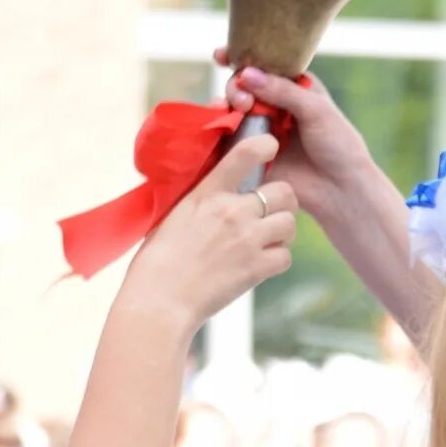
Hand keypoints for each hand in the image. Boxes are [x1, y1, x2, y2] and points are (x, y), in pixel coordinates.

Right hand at [122, 131, 296, 330]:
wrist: (158, 301)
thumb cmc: (156, 264)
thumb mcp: (173, 219)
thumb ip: (200, 202)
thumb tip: (216, 194)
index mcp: (207, 194)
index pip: (245, 153)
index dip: (265, 145)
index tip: (271, 147)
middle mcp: (232, 211)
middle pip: (283, 192)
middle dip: (283, 202)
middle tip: (272, 214)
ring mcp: (247, 239)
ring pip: (289, 223)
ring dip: (282, 233)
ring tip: (268, 242)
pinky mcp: (256, 268)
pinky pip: (285, 257)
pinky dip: (277, 261)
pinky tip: (260, 265)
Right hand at [215, 58, 372, 221]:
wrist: (339, 189)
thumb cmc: (338, 144)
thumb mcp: (315, 109)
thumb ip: (282, 91)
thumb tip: (246, 74)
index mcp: (294, 88)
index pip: (265, 66)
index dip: (242, 58)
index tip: (222, 56)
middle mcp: (275, 106)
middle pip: (244, 87)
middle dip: (236, 87)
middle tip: (243, 100)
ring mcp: (261, 130)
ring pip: (233, 110)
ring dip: (227, 105)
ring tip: (234, 110)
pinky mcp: (251, 154)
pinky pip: (230, 138)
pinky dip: (221, 130)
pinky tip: (219, 125)